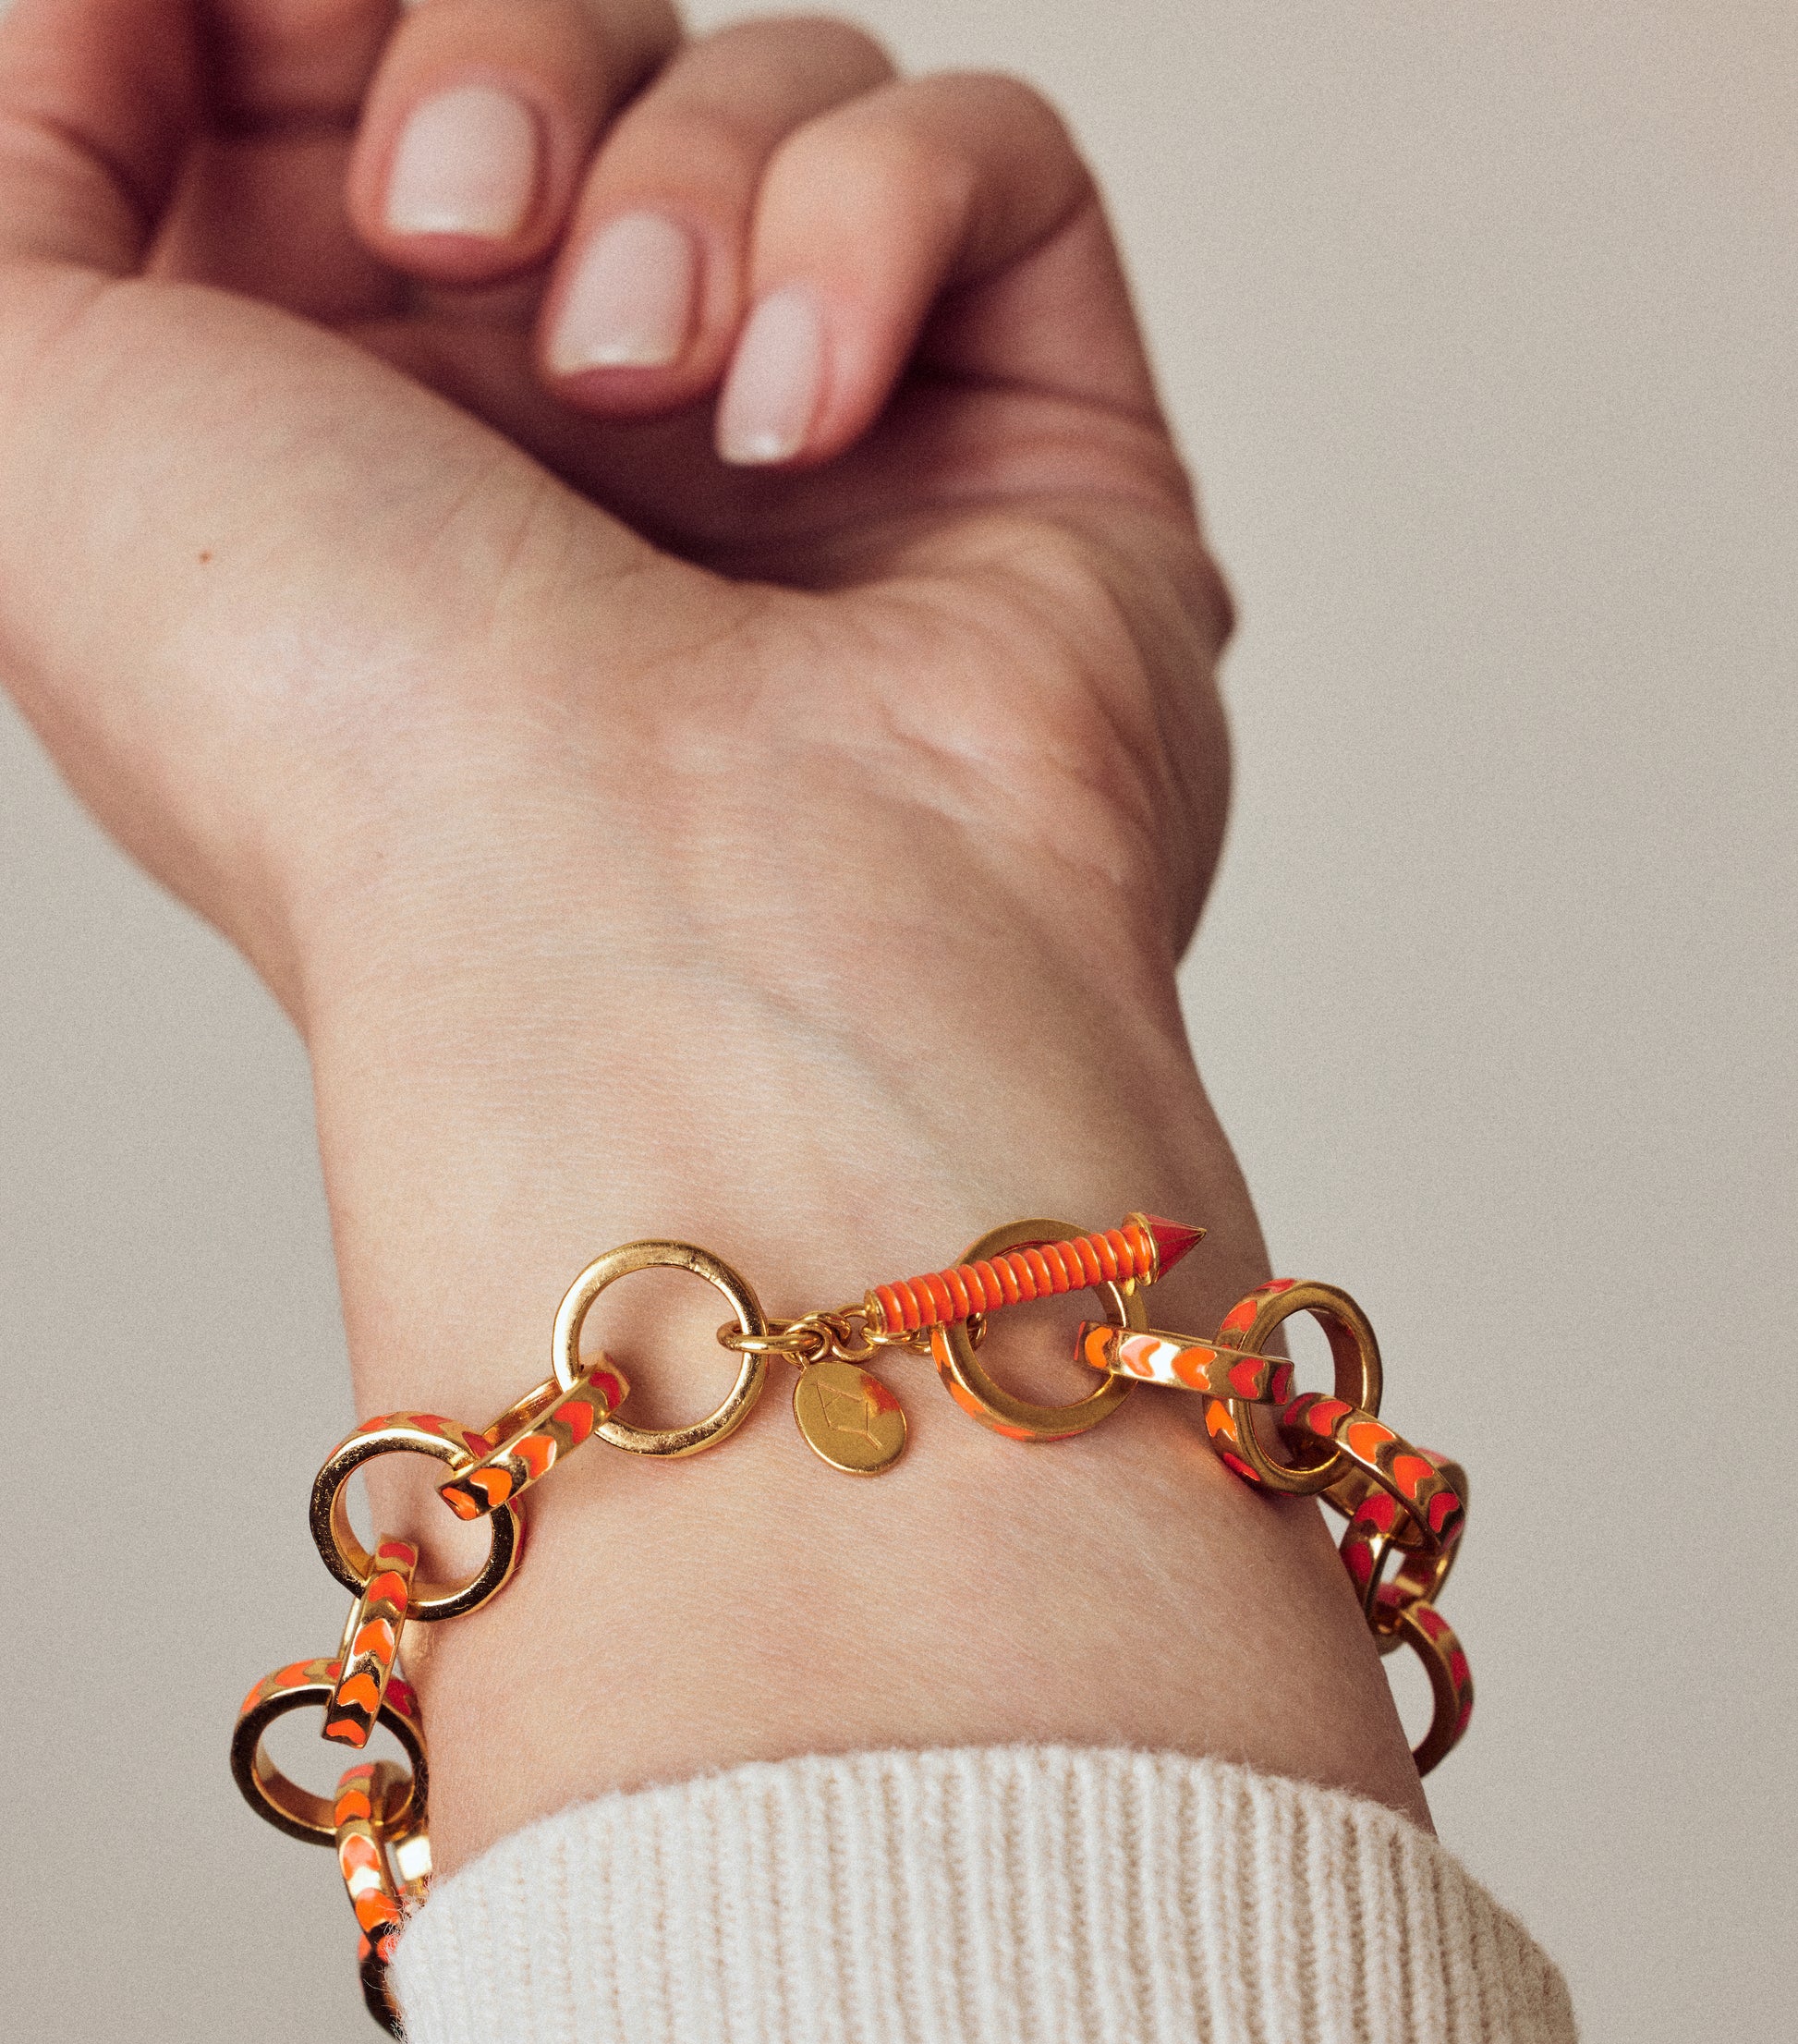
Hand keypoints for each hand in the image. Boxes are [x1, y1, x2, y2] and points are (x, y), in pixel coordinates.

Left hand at [0, 0, 1426, 1850]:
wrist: (661, 960)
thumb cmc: (356, 763)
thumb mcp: (20, 410)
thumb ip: (25, 146)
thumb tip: (125, 7)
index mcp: (353, 428)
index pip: (353, 81)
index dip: (315, 22)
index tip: (291, 54)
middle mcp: (586, 440)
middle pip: (571, 41)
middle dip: (493, 53)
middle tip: (444, 222)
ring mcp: (819, 448)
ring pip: (779, 77)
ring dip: (684, 173)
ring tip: (633, 385)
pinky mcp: (1032, 448)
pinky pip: (991, 154)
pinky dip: (876, 227)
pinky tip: (796, 422)